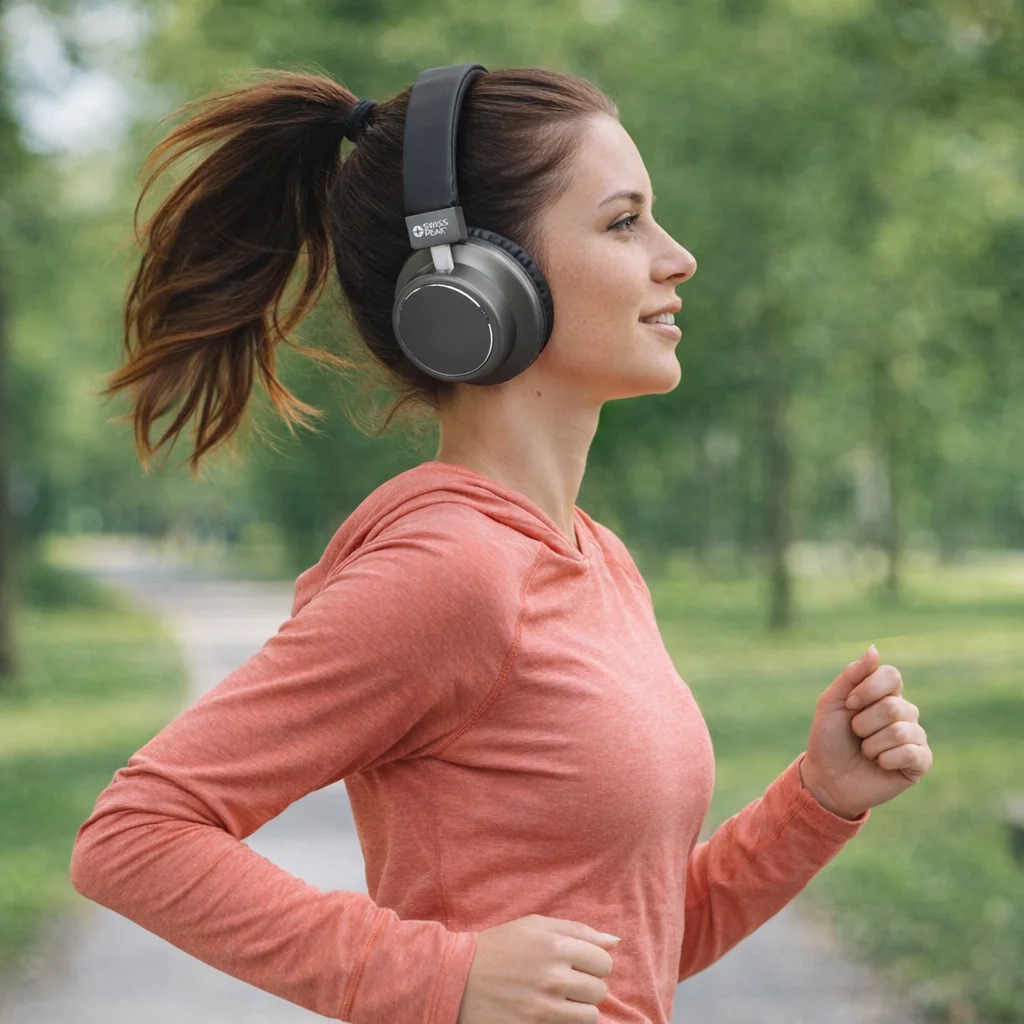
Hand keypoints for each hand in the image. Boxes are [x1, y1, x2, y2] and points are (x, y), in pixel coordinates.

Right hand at [458, 914, 618, 1023]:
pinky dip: (566, 1022)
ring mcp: (544, 1007)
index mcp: (556, 945)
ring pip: (590, 1016)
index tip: (581, 964)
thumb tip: (615, 941)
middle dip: (588, 986)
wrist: (459, 977)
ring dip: (579, 1008)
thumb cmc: (500, 947)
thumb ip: (578, 930)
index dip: (595, 963)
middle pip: (599, 990)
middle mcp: (553, 976)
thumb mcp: (535, 926)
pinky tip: (550, 1012)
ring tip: (559, 999)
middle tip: (567, 981)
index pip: (604, 961)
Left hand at [800, 645, 932, 819]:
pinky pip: (911, 753)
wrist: (827, 778)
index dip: (868, 689)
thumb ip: (852, 676)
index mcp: (884, 694)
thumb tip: (874, 649)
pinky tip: (880, 765)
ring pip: (901, 731)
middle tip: (855, 734)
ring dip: (872, 744)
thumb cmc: (828, 739)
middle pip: (894, 706)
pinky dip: (887, 759)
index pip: (891, 675)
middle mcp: (904, 712)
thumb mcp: (831, 703)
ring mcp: (914, 737)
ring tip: (866, 752)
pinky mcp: (920, 762)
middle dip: (864, 723)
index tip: (849, 704)